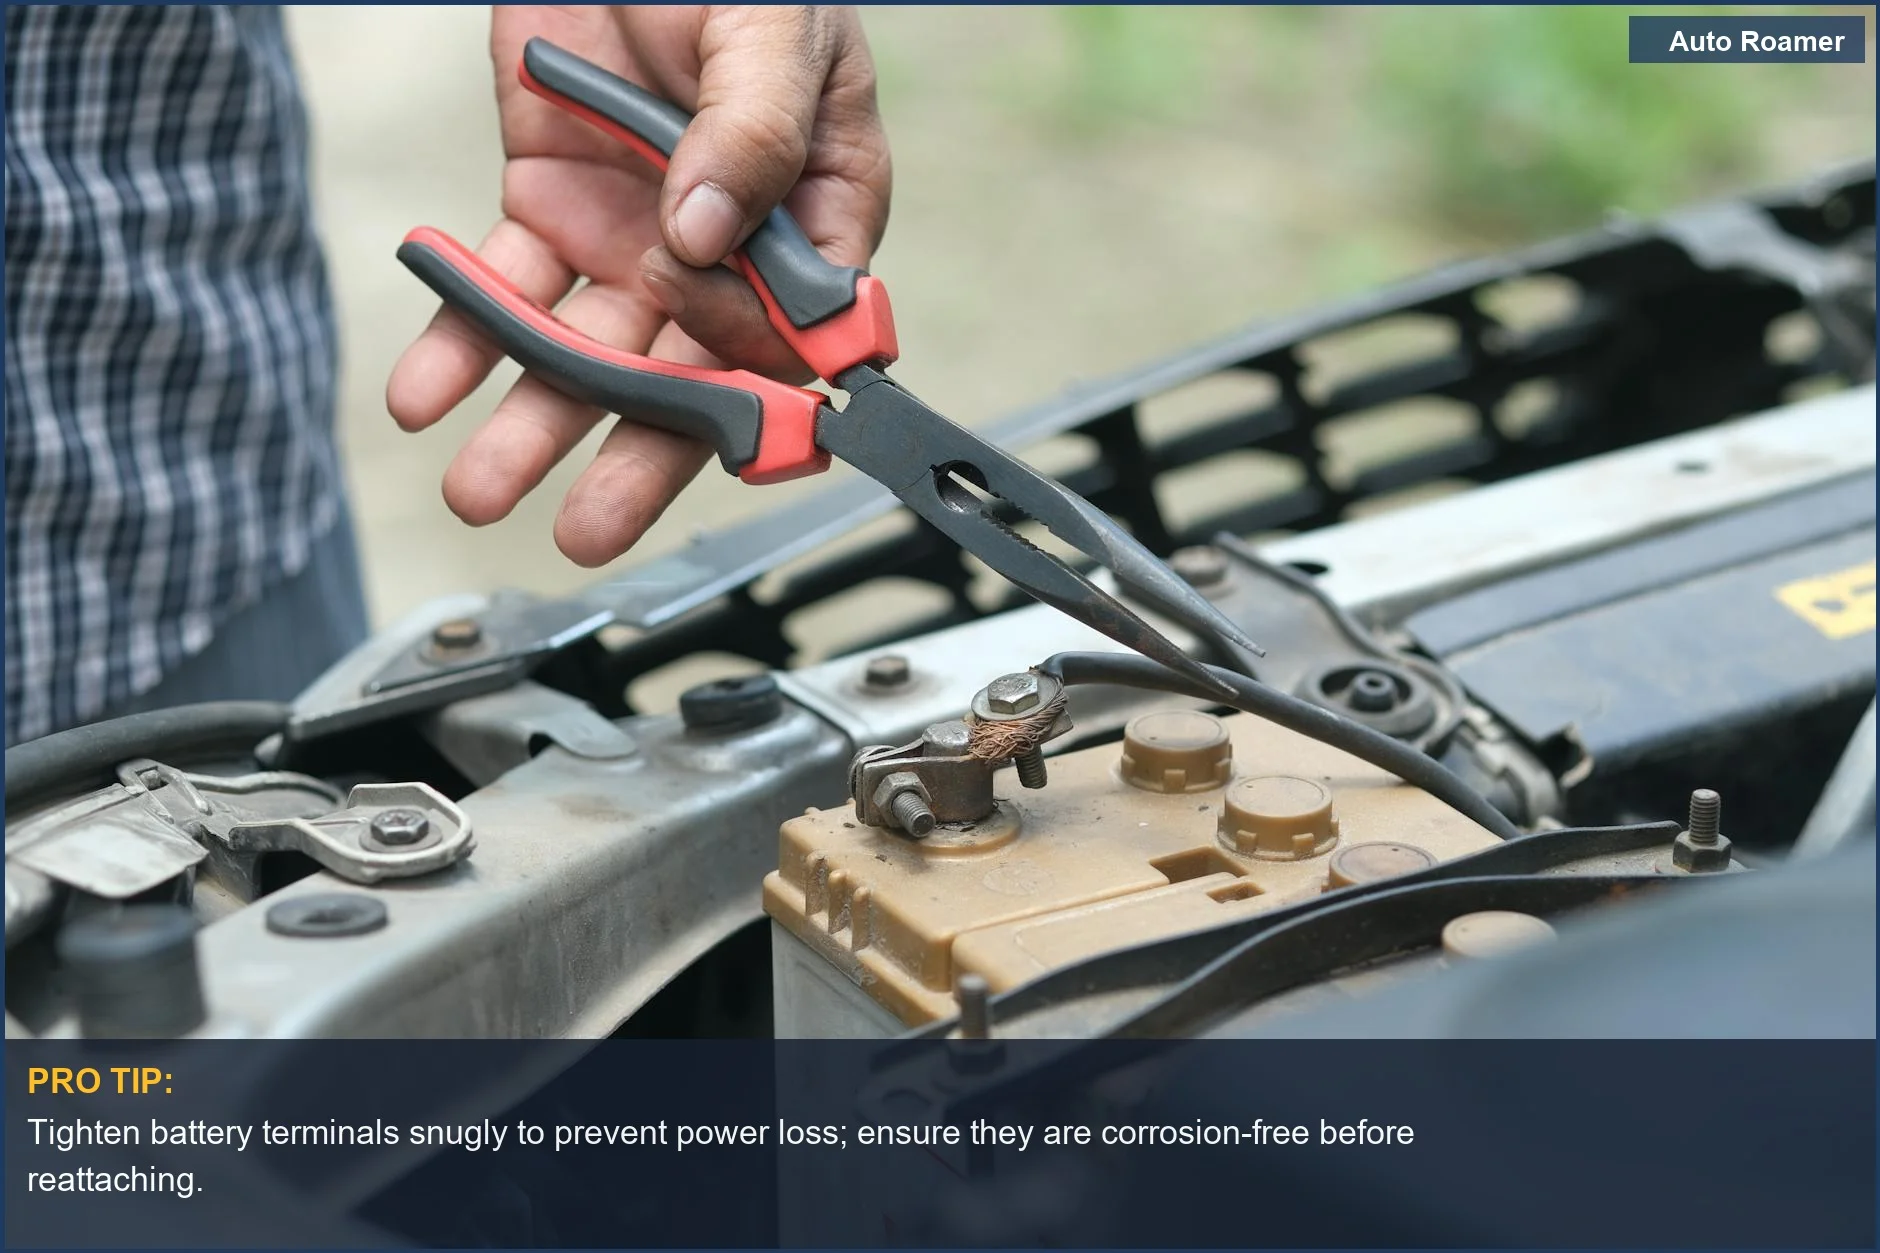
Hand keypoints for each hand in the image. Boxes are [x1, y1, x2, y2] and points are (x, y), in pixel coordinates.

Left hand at [386, 5, 890, 565]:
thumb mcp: (772, 32)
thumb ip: (753, 129)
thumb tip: (707, 236)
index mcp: (812, 217)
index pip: (803, 336)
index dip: (771, 401)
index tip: (735, 454)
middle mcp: (722, 253)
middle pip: (687, 376)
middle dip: (631, 456)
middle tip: (585, 530)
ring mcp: (634, 239)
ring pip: (588, 351)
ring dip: (532, 422)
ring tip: (478, 486)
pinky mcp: (549, 209)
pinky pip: (504, 287)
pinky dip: (460, 338)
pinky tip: (424, 390)